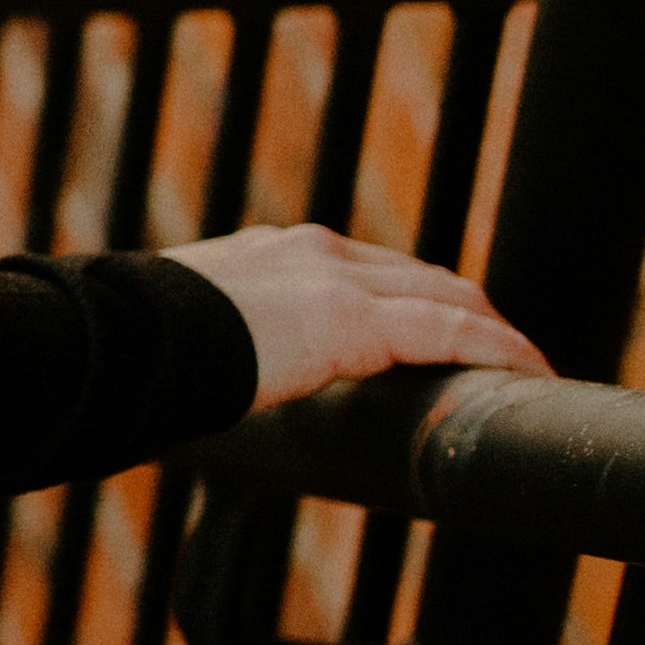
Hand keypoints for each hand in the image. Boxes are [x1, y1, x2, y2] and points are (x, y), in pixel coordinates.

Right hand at [167, 224, 550, 413]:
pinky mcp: (353, 317)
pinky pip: (449, 330)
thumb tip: (194, 393)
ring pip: (447, 295)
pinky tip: (524, 371)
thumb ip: (213, 348)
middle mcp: (312, 250)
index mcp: (271, 252)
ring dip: (492, 330)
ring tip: (525, 366)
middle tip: (499, 351)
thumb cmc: (132, 351)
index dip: (413, 296)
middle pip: (420, 274)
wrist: (119, 338)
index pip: (366, 268)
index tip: (436, 330)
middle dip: (466, 309)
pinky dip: (495, 349)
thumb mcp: (181, 338)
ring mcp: (336, 277)